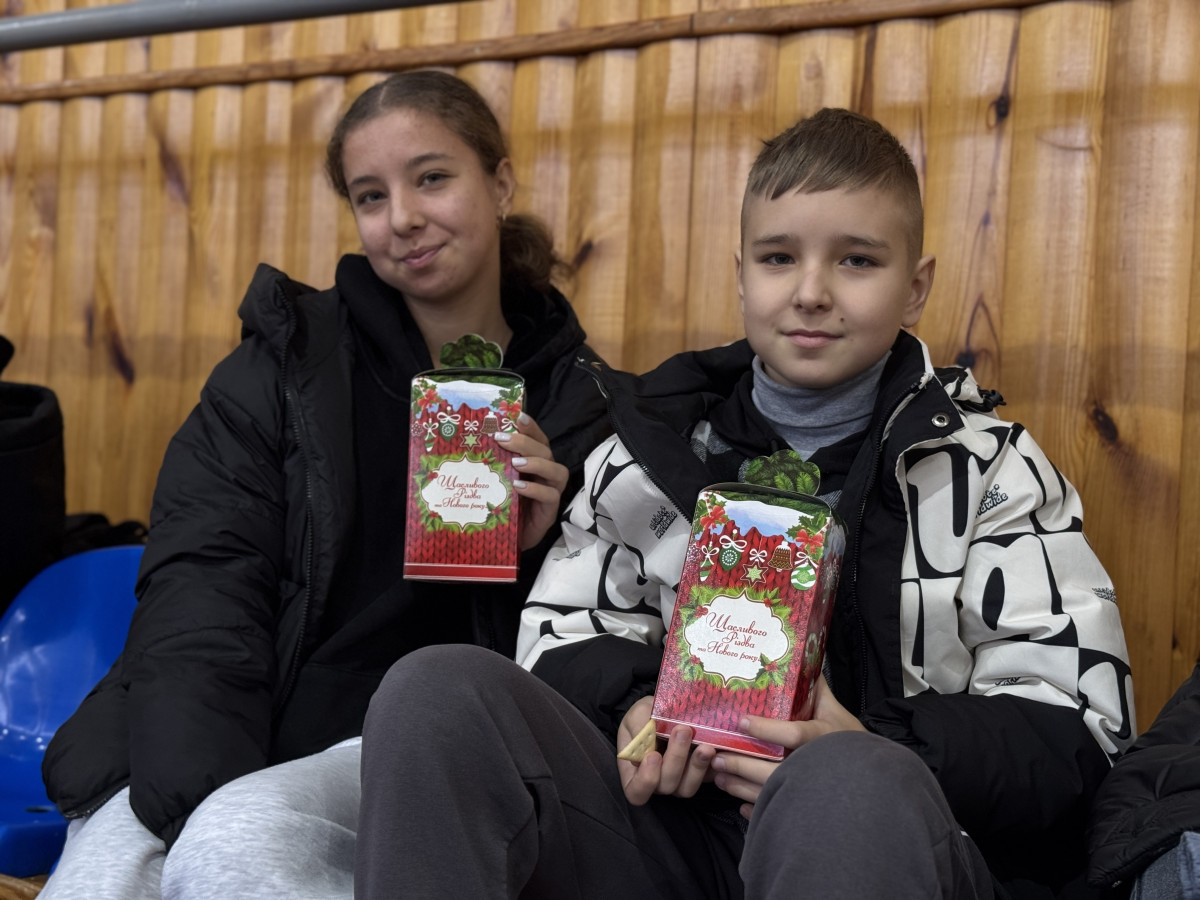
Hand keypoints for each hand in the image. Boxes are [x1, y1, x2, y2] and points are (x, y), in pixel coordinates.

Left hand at [493, 413, 569, 549]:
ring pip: (557, 472)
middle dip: (526, 443)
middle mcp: (546, 476)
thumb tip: (466, 444)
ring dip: (537, 463)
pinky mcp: (549, 513)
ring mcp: (550, 494)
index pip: (539, 440)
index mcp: (534, 465)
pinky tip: (519, 487)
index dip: (532, 428)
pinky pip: (551, 497)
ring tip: (515, 463)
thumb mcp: (494, 483)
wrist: (502, 542)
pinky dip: (536, 490)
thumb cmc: (499, 509)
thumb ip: (490, 466)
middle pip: (547, 452)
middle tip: (504, 440)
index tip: (518, 416)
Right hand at [617, 696, 714, 804]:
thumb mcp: (638, 715)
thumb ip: (639, 730)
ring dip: (696, 766)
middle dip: (675, 759)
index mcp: (636, 773)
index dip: (645, 781)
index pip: (637, 792)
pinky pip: (709, 778)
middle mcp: (658, 782)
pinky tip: (718, 748)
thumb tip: (646, 748)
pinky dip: (713, 765)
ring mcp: (680, 781)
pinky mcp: (702, 775)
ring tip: (705, 745)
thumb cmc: (646, 716)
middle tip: (683, 731)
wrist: (668, 709)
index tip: (653, 756)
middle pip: (666, 786)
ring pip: (688, 787)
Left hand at [712, 677, 863, 818]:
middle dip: (742, 764)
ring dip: (740, 786)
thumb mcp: (837, 713)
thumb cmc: (852, 742)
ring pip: (768, 792)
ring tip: (718, 777)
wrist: (874, 779)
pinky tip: (741, 805)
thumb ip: (817, 690)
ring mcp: (808, 791)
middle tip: (718, 757)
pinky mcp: (805, 808)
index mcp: (823, 738)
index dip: (766, 730)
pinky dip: (756, 810)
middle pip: (772, 770)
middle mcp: (813, 767)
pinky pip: (776, 811)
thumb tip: (801, 661)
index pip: (793, 735)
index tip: (742, 722)